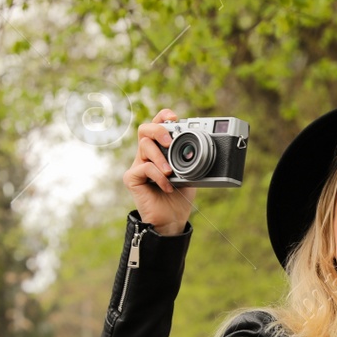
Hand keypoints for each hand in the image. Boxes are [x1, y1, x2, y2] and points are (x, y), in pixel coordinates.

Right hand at [124, 108, 196, 235]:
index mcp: (159, 150)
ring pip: (144, 146)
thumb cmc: (180, 197)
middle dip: (158, 129)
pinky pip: (144, 168)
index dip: (163, 117)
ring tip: (171, 172)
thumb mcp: (191, 173)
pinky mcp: (131, 178)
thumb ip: (191, 158)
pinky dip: (159, 176)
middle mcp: (146, 155)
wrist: (171, 220)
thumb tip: (204, 142)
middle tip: (169, 140)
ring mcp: (138, 165)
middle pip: (145, 129)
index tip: (175, 118)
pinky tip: (168, 187)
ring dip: (160, 157)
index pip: (157, 125)